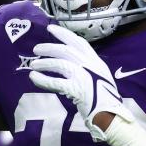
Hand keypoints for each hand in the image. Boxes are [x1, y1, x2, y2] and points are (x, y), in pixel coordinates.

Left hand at [29, 24, 133, 139]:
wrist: (112, 116)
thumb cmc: (105, 100)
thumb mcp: (100, 78)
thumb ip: (89, 69)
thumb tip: (71, 63)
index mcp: (97, 62)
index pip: (79, 42)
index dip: (64, 34)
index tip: (51, 29)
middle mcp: (90, 66)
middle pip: (67, 50)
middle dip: (50, 47)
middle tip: (36, 48)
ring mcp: (84, 76)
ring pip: (60, 63)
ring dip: (44, 63)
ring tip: (33, 65)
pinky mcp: (76, 89)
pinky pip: (55, 81)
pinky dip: (42, 79)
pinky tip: (33, 78)